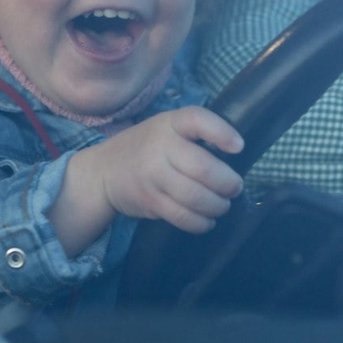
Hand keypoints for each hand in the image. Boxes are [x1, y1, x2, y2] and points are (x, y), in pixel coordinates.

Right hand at [57, 107, 244, 250]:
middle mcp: (160, 148)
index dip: (221, 132)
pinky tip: (207, 220)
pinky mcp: (150, 201)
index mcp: (169, 124)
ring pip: (196, 197)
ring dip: (218, 206)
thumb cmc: (146, 147)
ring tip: (222, 205)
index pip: (197, 120)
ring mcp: (153, 176)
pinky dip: (201, 223)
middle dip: (228, 183)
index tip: (239, 147)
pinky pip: (183, 216)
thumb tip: (236, 155)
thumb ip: (195, 135)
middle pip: (204, 168)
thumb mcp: (166, 128)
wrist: (103, 171)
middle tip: (235, 188)